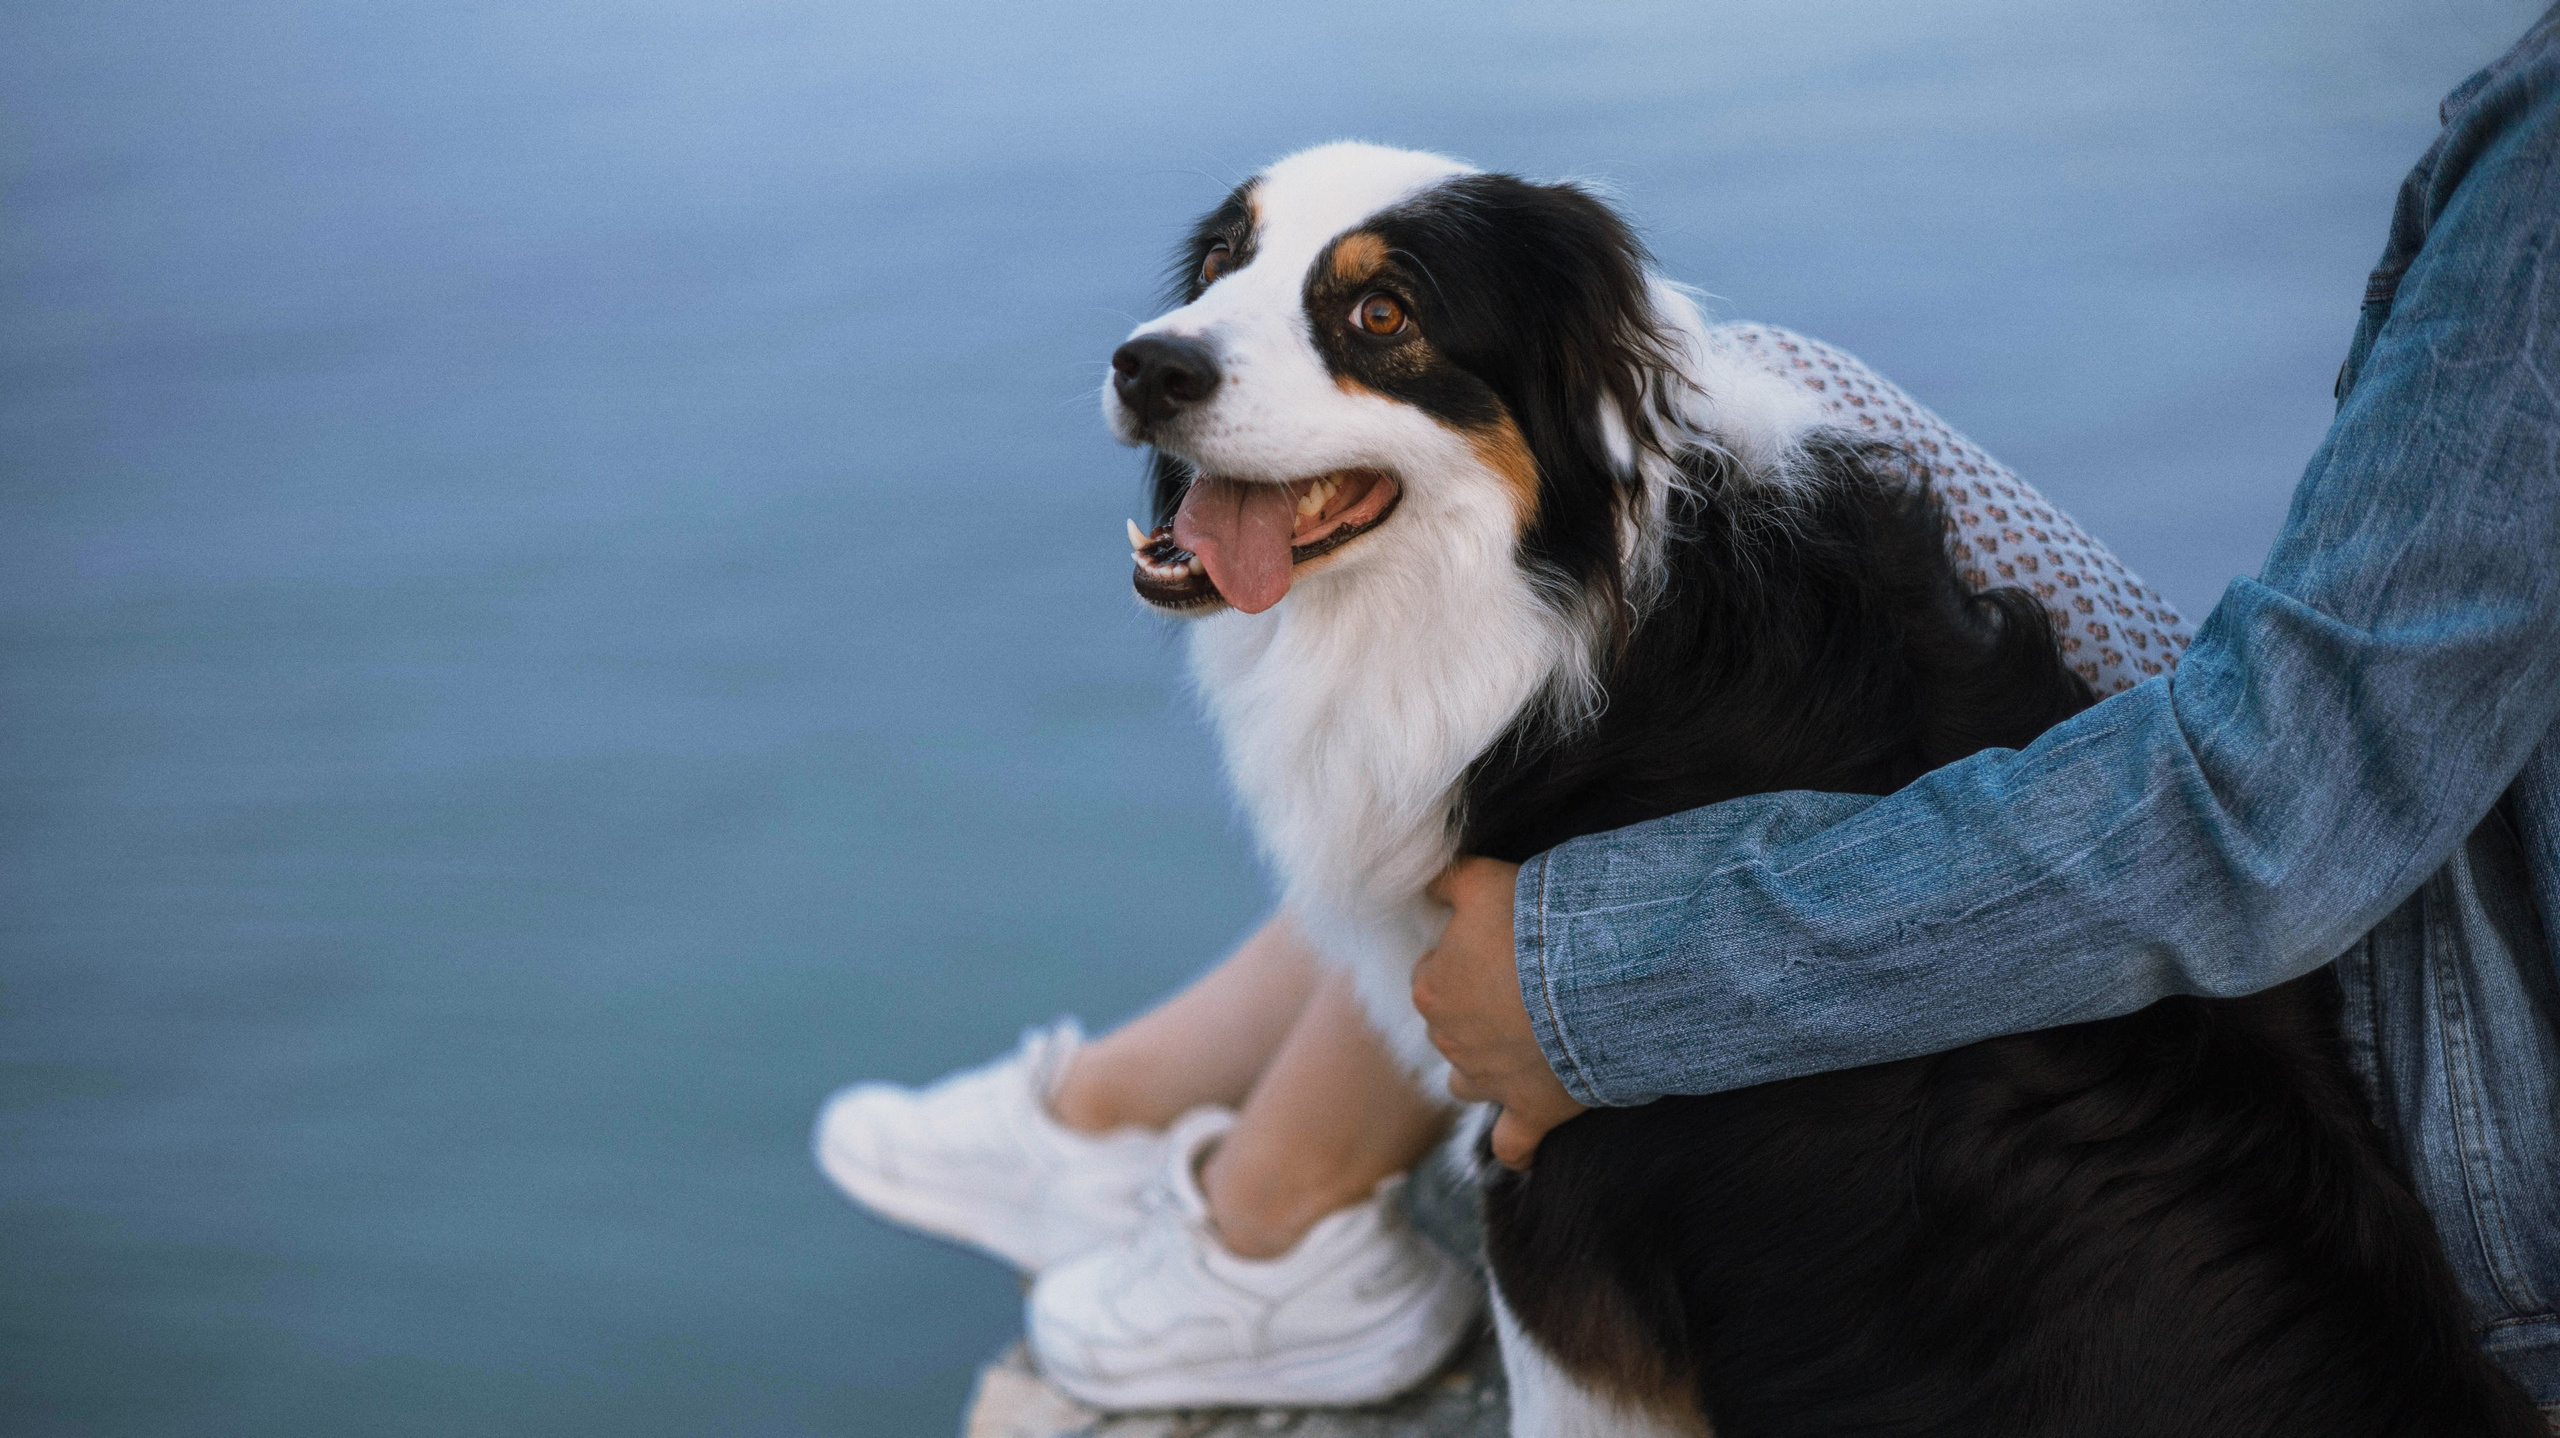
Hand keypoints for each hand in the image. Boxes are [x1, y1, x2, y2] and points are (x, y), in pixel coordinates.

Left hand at [1412, 856, 1586, 1169]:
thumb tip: (1425, 884)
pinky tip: (1524, 1149)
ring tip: (1519, 1049)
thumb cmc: (1535, 923)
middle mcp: (1448, 1041)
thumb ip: (1446, 879)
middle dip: (1474, 1012)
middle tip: (1521, 988)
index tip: (1500, 948)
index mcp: (1431, 988)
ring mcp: (1488, 1082)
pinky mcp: (1529, 1113)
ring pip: (1467, 1082)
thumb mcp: (1482, 879)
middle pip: (1449, 1027)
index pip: (1431, 974)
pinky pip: (1513, 1146)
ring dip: (1483, 1069)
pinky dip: (1517, 1148)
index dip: (1463, 960)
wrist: (1594, 976)